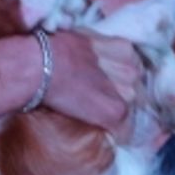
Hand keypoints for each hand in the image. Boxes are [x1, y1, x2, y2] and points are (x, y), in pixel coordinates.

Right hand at [0, 32, 142, 136]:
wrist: (40, 65)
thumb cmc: (53, 51)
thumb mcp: (85, 39)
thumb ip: (101, 50)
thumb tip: (95, 61)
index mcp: (126, 50)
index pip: (133, 73)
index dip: (119, 82)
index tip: (105, 89)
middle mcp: (131, 70)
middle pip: (134, 92)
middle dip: (119, 99)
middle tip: (95, 101)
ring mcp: (126, 92)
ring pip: (129, 112)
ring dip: (114, 116)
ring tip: (92, 114)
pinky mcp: (116, 112)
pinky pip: (124, 131)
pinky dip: (114, 135)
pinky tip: (100, 132)